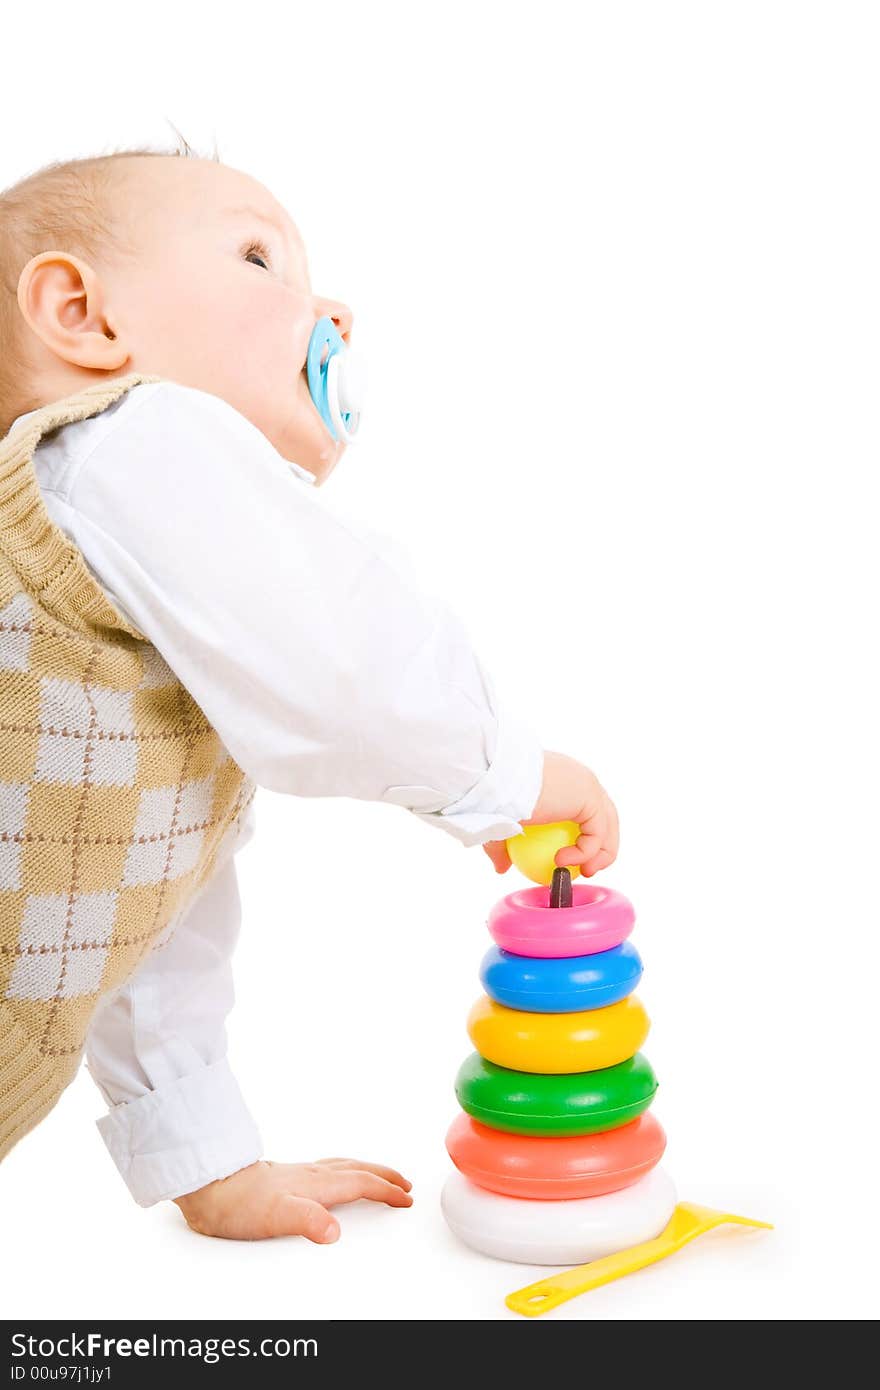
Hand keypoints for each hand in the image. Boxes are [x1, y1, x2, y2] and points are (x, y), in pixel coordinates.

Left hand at [172, 1156, 412, 1241]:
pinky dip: (343, 1170)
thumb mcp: (277, 1217)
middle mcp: (312, 1174)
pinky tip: (332, 1177)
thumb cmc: (238, 1203)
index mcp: (317, 1183)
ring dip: (366, 1170)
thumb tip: (335, 1232)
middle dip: (384, 1176)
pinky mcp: (285, 1176)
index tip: (406, 1198)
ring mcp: (298, 1173)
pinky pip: (327, 1168)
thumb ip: (309, 1222)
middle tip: (404, 1183)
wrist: (210, 1185)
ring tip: (377, 1175)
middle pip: (358, 1169)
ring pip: (343, 1166)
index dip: (387, 1191)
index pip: (361, 1184)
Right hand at [482, 750, 619, 877]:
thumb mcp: (499, 824)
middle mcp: (580, 778)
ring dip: (599, 854)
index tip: (571, 858)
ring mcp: (588, 785)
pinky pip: (596, 833)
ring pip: (609, 826)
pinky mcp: (590, 795)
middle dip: (601, 846)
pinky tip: (560, 860)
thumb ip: (504, 845)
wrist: (497, 777)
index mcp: (563, 780)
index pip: (586, 808)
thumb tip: (501, 867)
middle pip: (606, 816)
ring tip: (581, 872)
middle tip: (586, 870)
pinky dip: (583, 852)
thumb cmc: (494, 792)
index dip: (585, 836)